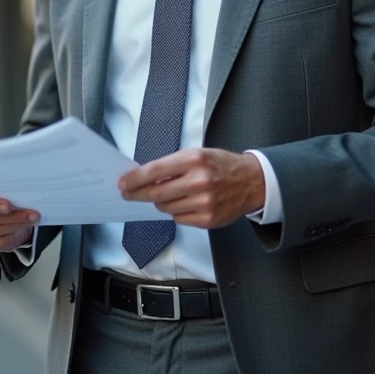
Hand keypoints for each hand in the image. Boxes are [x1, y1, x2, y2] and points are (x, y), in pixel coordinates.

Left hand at [119, 148, 264, 229]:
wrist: (251, 181)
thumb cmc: (221, 165)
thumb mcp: (197, 154)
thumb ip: (172, 166)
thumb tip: (144, 178)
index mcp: (194, 160)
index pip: (154, 171)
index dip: (135, 179)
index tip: (123, 183)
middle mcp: (199, 182)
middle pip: (156, 193)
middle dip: (138, 194)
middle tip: (128, 193)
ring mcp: (203, 203)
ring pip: (166, 207)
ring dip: (161, 202)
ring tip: (169, 194)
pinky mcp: (207, 219)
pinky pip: (179, 218)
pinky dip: (176, 211)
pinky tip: (185, 202)